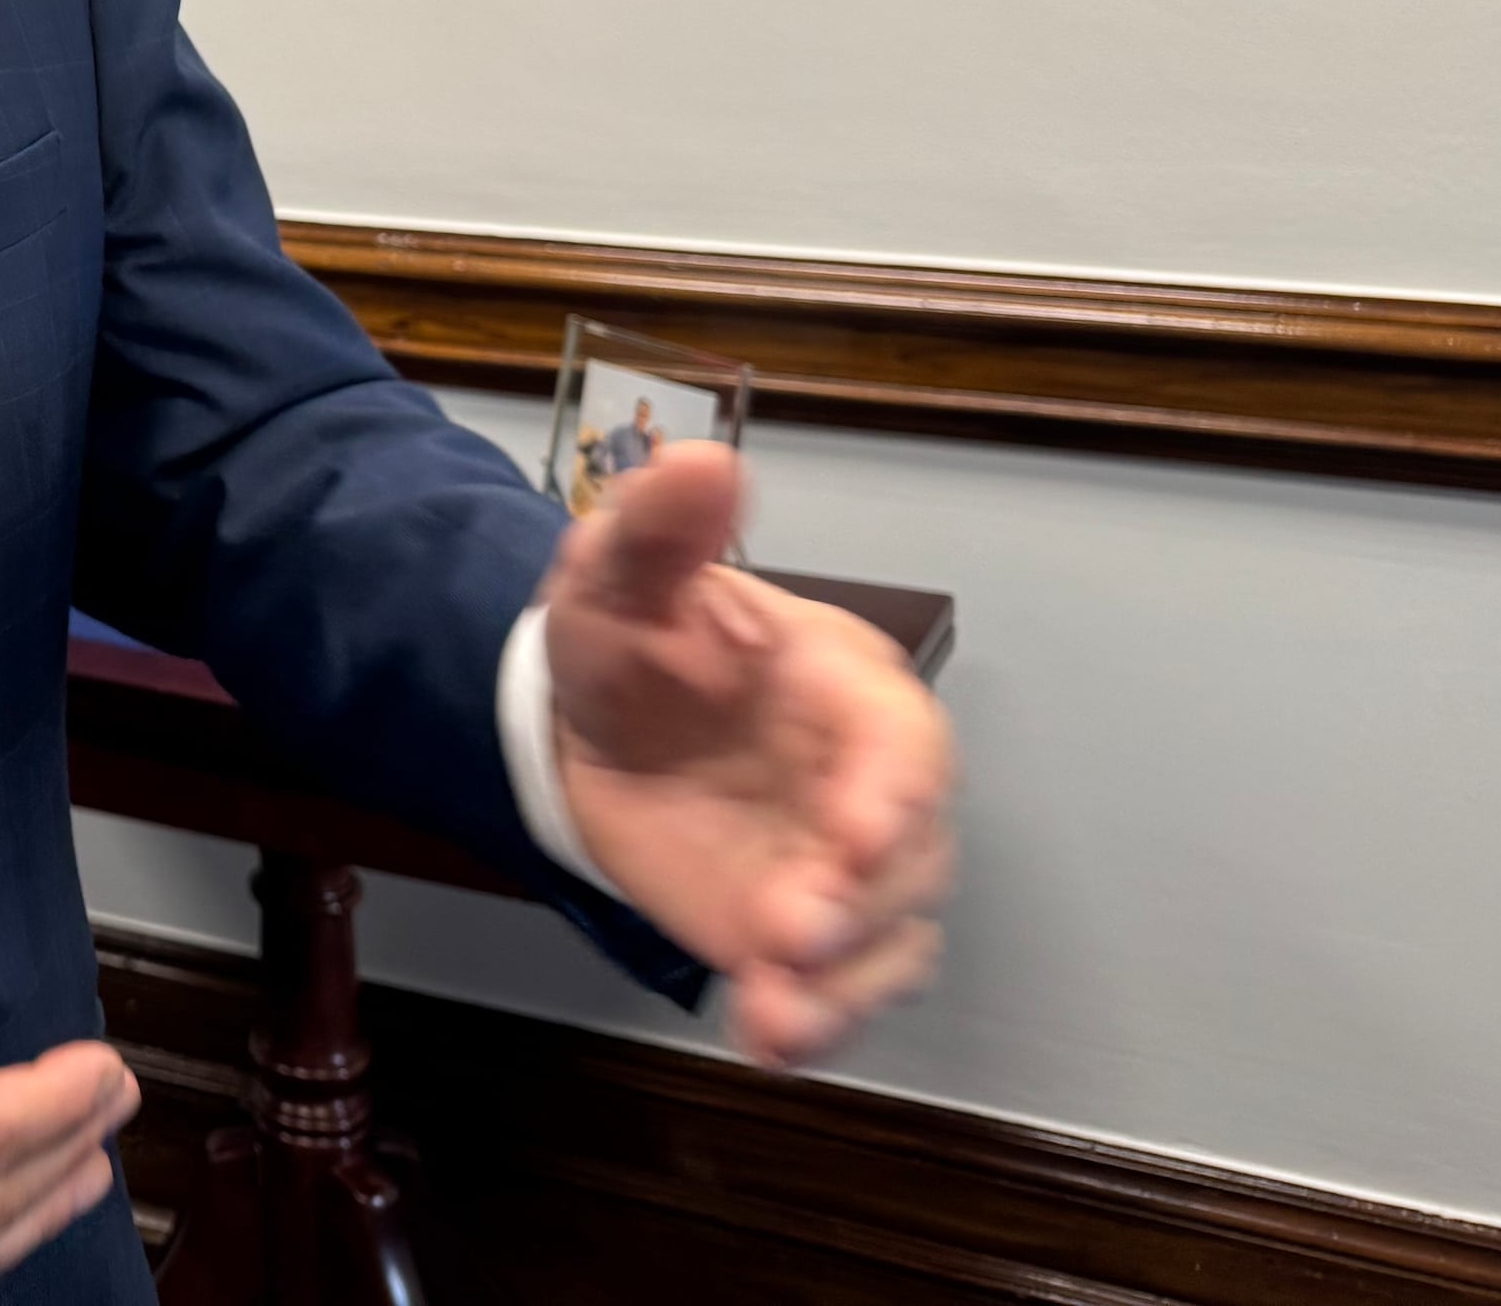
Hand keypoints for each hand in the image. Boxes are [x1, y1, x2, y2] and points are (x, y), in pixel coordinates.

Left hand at [543, 444, 956, 1069]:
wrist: (588, 722)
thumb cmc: (633, 638)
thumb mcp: (620, 573)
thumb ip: (660, 525)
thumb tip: (706, 460)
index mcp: (845, 689)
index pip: (901, 742)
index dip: (893, 790)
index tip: (858, 831)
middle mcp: (867, 787)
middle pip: (913, 857)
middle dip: (863, 900)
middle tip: (792, 928)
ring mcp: (841, 873)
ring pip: (888, 941)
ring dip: (843, 982)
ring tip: (777, 1010)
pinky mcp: (798, 938)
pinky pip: (834, 991)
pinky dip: (813, 1023)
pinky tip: (768, 1039)